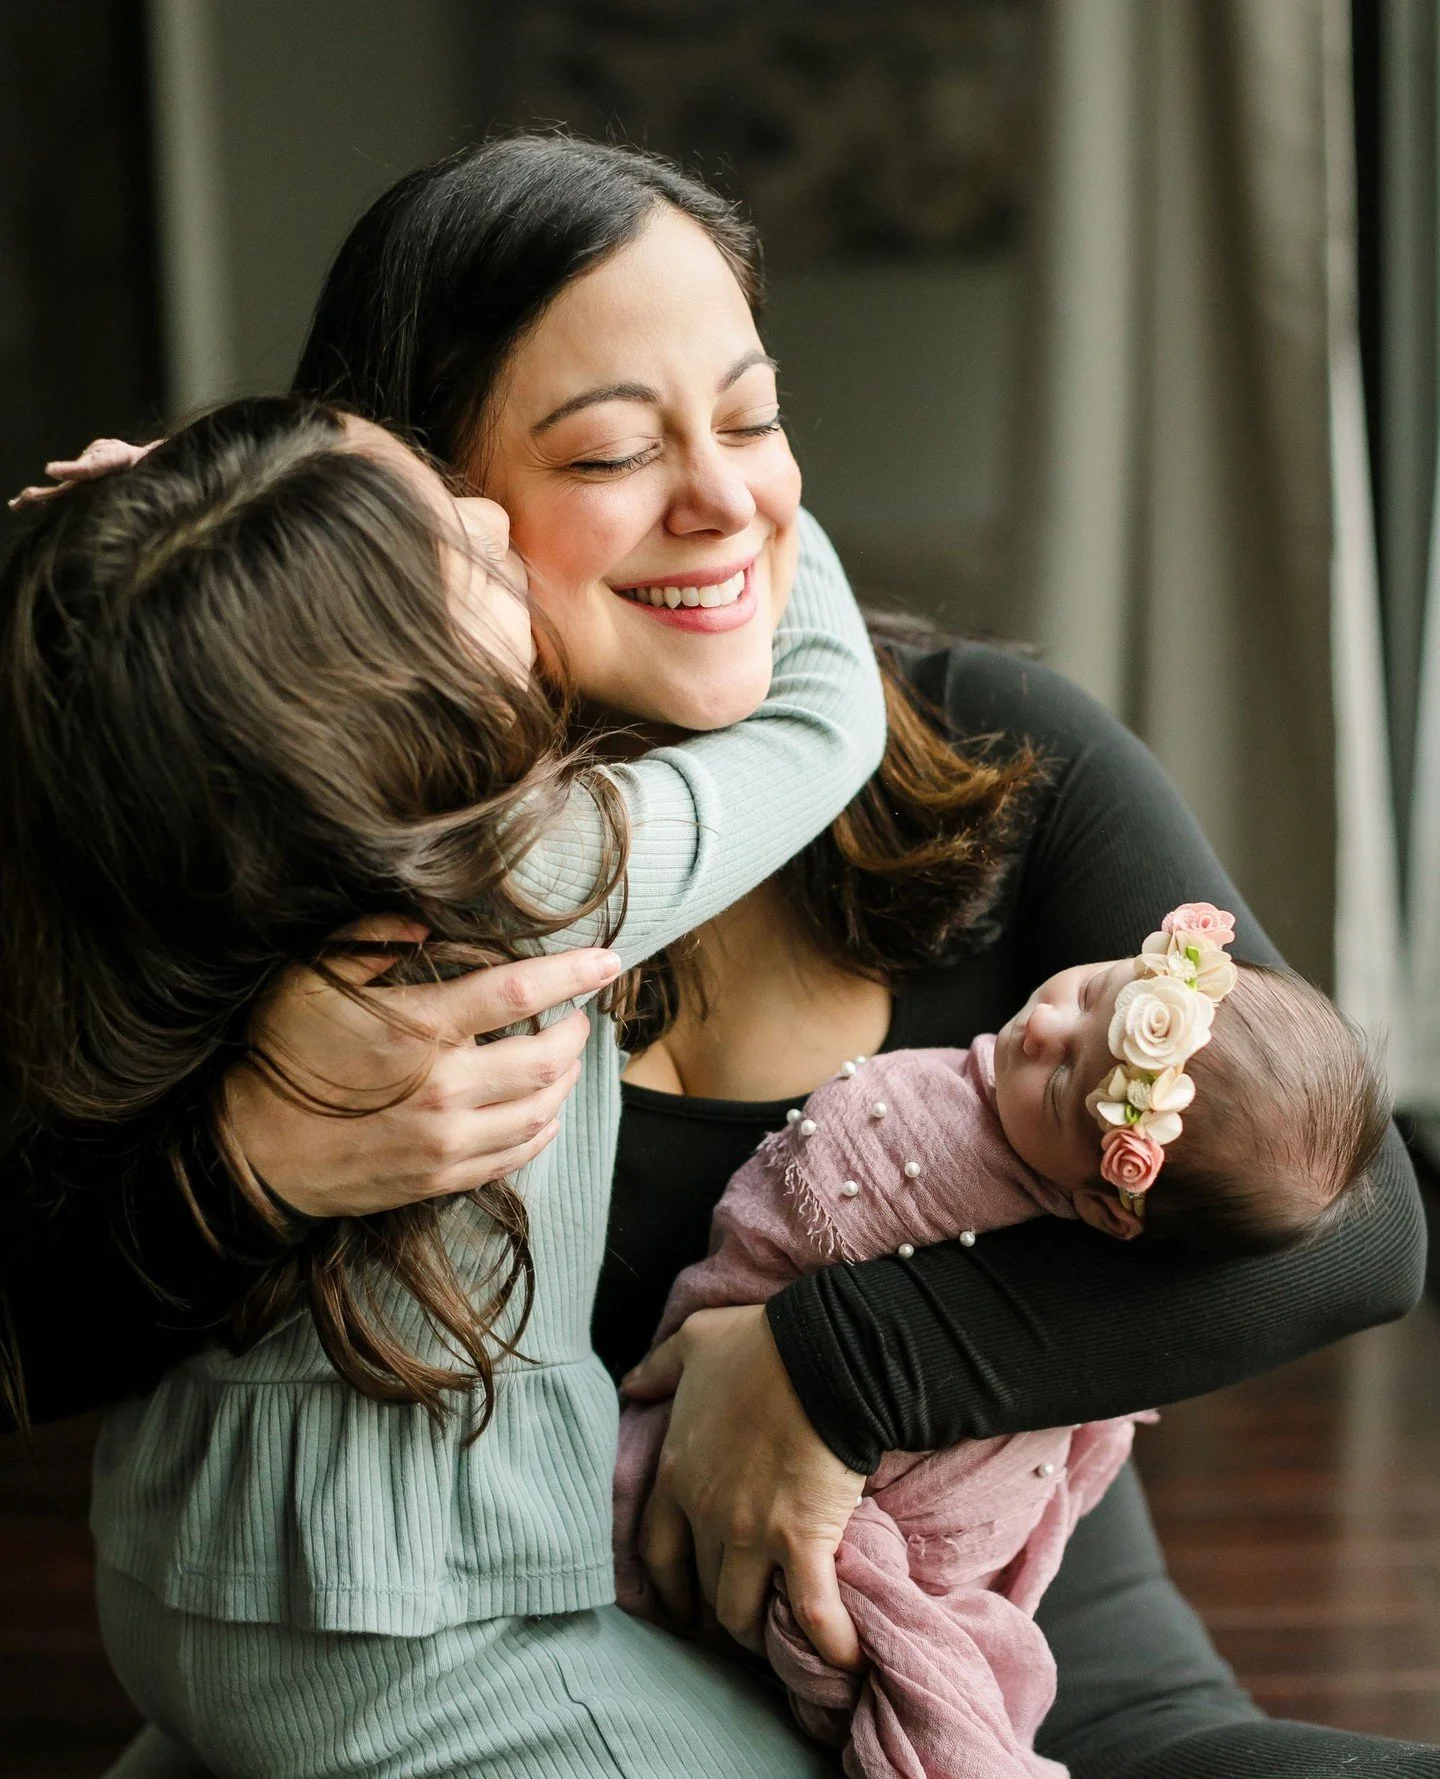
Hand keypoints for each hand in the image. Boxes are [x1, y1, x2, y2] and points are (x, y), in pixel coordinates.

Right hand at [225, 916, 620, 1217]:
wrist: (248, 1153)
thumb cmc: (279, 1055)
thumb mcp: (308, 980)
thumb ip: (369, 939)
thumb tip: (423, 919)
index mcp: (417, 1029)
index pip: (518, 994)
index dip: (572, 973)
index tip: (607, 960)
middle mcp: (442, 1089)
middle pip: (548, 1059)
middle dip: (576, 1032)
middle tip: (577, 1014)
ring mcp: (445, 1141)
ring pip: (541, 1110)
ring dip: (566, 1079)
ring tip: (563, 1056)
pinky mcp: (441, 1178)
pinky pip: (516, 1154)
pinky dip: (542, 1127)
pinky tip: (543, 1109)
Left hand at [622, 1303, 863, 1668]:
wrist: (823, 1356)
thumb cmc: (760, 1345)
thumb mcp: (694, 1343)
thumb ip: (657, 1368)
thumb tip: (630, 1384)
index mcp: (678, 1473)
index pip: (656, 1549)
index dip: (667, 1583)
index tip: (680, 1600)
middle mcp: (707, 1514)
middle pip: (704, 1587)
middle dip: (718, 1608)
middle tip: (737, 1617)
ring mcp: (753, 1534)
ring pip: (743, 1611)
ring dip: (759, 1629)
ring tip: (778, 1636)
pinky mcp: (802, 1544)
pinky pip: (811, 1613)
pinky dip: (827, 1645)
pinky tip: (840, 1662)